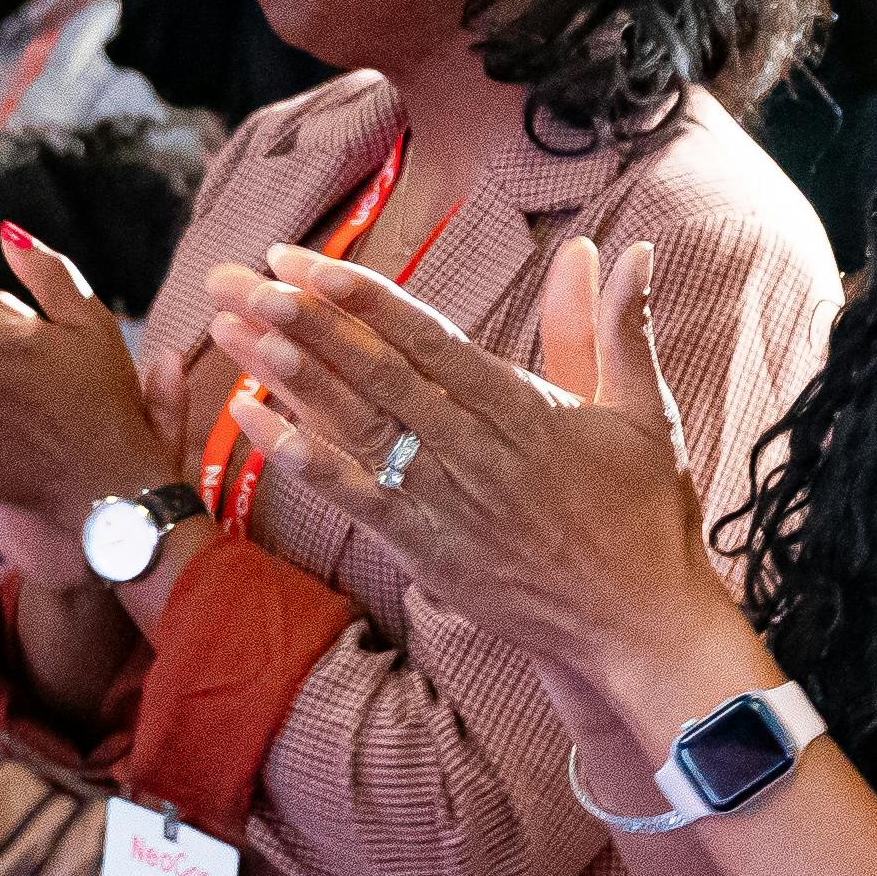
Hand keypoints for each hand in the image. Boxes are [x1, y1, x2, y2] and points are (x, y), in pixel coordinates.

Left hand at [200, 237, 751, 719]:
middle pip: (377, 376)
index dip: (364, 299)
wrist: (639, 625)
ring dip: (289, 378)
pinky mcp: (429, 551)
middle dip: (304, 323)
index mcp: (526, 409)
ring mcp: (448, 504)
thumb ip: (620, 327)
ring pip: (356, 429)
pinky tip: (255, 425)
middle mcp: (478, 452)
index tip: (308, 262)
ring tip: (231, 330)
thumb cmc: (644, 515)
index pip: (430, 341)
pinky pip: (355, 499)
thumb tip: (630, 250)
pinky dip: (304, 461)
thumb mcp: (645, 411)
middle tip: (242, 278)